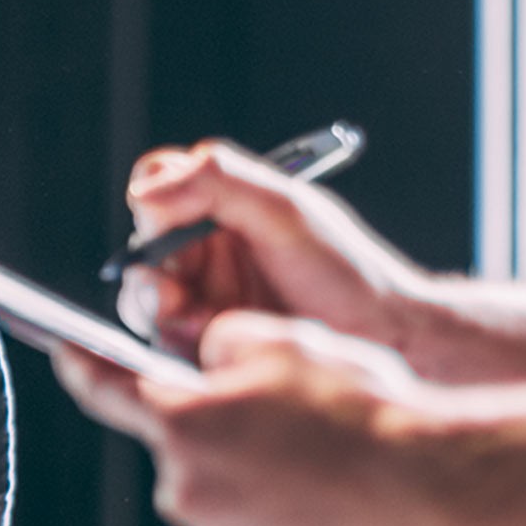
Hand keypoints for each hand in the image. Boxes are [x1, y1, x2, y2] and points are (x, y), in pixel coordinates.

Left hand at [55, 310, 472, 525]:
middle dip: (212, 421)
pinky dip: (272, 503)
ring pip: (216, 483)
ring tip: (315, 451)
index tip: (64, 351)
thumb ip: (220, 342)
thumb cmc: (361, 408)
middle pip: (177, 441)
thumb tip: (210, 361)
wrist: (429, 485)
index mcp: (183, 423)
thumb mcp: (283, 339)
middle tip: (278, 407)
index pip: (104, 388)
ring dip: (247, 464)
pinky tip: (323, 488)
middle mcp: (187, 487)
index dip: (79, 363)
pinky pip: (248, 522)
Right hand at [117, 140, 425, 361]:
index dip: (153, 210)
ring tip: (203, 323)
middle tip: (174, 296)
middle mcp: (207, 243)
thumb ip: (216, 182)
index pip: (155, 186)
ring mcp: (206, 292)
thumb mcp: (283, 212)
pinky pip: (167, 339)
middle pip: (142, 251)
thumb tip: (146, 185)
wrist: (382, 337)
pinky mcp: (209, 337)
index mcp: (222, 202)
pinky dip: (181, 342)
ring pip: (147, 300)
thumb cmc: (344, 270)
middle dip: (152, 277)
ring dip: (164, 314)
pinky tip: (216, 344)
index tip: (172, 229)